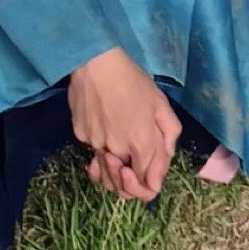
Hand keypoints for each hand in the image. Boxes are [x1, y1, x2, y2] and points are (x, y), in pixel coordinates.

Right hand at [68, 47, 181, 202]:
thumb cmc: (133, 80)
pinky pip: (93, 153)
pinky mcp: (81, 136)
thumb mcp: (161, 105)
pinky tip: (103, 137)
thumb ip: (167, 140)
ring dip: (113, 173)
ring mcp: (96, 145)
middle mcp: (118, 150)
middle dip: (130, 184)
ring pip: (106, 175)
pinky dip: (99, 153)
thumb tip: (160, 170)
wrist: (96, 62)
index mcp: (142, 144)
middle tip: (130, 172)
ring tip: (116, 158)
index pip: (148, 187)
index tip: (149, 175)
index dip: (150, 185)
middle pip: (124, 187)